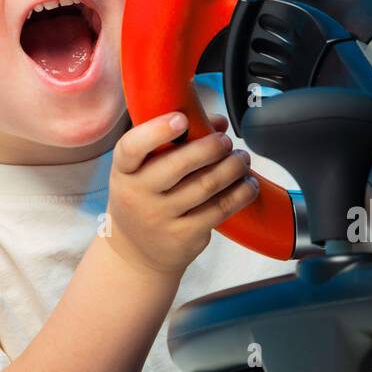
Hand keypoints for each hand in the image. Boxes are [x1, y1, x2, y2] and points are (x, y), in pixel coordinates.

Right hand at [104, 111, 257, 277]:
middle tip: (225, 141)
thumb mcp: (143, 169)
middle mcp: (137, 195)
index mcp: (124, 171)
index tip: (181, 119)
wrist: (137, 252)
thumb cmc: (144, 197)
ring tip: (241, 159)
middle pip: (179, 164)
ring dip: (232, 167)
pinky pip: (219, 209)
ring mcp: (160, 218)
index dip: (156, 131)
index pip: (131, 147)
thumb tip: (217, 122)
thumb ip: (174, 141)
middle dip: (211, 147)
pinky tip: (248, 183)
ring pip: (206, 185)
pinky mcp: (184, 236)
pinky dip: (240, 192)